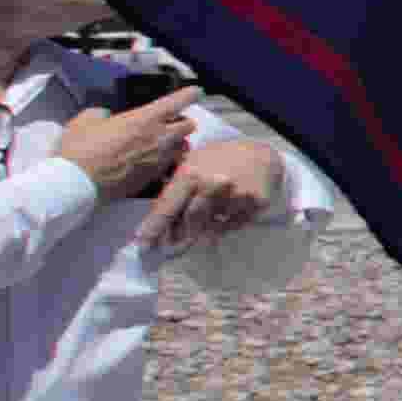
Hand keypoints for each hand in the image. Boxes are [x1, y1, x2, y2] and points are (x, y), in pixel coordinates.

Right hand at [51, 89, 200, 202]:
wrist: (77, 184)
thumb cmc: (80, 149)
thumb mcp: (85, 121)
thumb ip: (101, 114)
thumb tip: (106, 116)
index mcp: (145, 119)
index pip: (179, 101)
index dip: (189, 94)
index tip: (194, 92)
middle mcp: (160, 138)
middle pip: (189, 126)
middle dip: (182, 122)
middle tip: (169, 123)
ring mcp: (160, 160)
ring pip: (182, 148)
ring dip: (176, 144)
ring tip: (160, 145)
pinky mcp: (154, 179)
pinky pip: (168, 166)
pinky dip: (164, 163)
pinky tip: (149, 163)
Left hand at [148, 132, 281, 252]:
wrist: (258, 153)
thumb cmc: (217, 159)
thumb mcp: (191, 164)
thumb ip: (173, 188)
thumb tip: (153, 220)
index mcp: (191, 174)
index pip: (168, 206)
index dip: (155, 226)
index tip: (143, 244)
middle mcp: (213, 184)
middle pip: (190, 220)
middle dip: (180, 236)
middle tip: (171, 247)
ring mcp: (236, 195)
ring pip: (212, 226)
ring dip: (203, 232)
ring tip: (199, 232)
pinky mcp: (255, 203)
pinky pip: (233, 225)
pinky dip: (224, 226)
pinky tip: (224, 216)